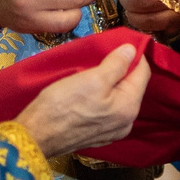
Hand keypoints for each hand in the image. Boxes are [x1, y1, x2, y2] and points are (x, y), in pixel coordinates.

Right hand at [16, 44, 148, 157]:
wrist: (36, 136)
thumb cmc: (63, 105)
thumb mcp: (92, 78)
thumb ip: (116, 64)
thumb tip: (132, 50)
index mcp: (129, 107)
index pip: (143, 73)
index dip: (134, 54)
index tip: (120, 43)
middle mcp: (126, 122)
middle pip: (132, 87)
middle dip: (121, 69)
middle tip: (102, 56)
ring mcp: (112, 132)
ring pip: (119, 99)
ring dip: (110, 84)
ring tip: (94, 72)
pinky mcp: (98, 136)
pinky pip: (107, 111)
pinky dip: (103, 98)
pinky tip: (88, 93)